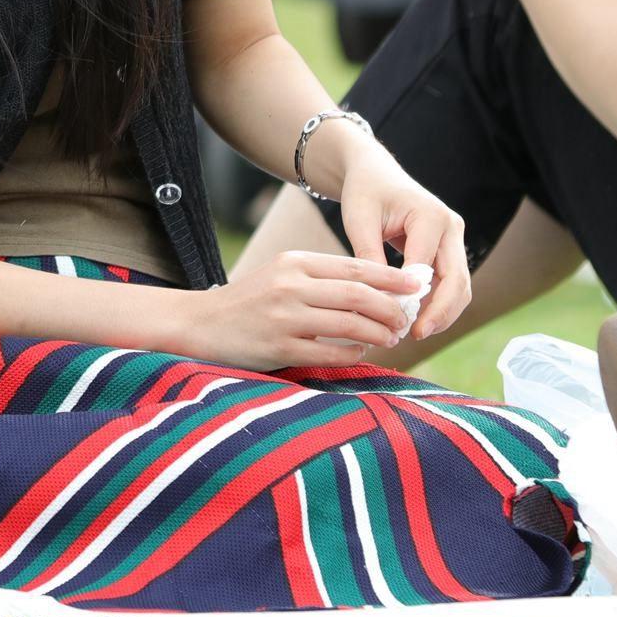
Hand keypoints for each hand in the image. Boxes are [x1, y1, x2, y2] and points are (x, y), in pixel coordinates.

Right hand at [199, 249, 428, 370]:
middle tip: (406, 319)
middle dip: (391, 308)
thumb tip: (374, 288)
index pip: (355, 267)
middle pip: (358, 295)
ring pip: (349, 324)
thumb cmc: (249, 301)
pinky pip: (328, 353)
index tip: (416, 285)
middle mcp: (291, 286)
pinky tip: (362, 352)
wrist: (199, 323)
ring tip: (392, 338)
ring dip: (378, 333)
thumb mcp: (282, 275)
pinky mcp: (278, 348)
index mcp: (294, 262)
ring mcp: (284, 317)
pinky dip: (352, 353)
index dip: (391, 278)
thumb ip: (320, 278)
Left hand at [327, 145, 472, 341]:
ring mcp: (454, 238)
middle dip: (440, 313)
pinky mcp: (449, 249)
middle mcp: (451, 227)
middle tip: (415, 335)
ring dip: (443, 312)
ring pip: (460, 286)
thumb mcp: (360, 222)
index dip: (416, 300)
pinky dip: (439, 303)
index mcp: (431, 216)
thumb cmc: (365, 193)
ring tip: (415, 332)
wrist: (374, 174)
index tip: (397, 323)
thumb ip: (370, 258)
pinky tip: (417, 318)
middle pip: (457, 281)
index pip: (428, 268)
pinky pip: (451, 282)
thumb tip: (381, 301)